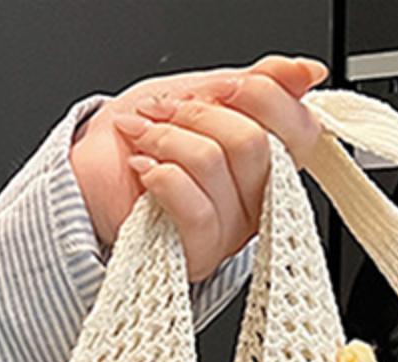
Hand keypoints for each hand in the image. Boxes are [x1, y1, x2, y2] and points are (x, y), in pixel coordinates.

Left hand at [70, 55, 327, 281]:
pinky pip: (191, 204)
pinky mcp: (199, 254)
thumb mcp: (198, 95)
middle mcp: (257, 203)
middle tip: (162, 110)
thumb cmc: (139, 142)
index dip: (261, 96)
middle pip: (253, 144)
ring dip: (165, 139)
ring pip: (212, 164)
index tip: (220, 87)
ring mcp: (231, 233)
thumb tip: (307, 72)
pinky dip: (158, 173)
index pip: (300, 130)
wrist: (89, 178)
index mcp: (269, 164)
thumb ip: (255, 86)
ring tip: (142, 138)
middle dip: (196, 113)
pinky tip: (142, 169)